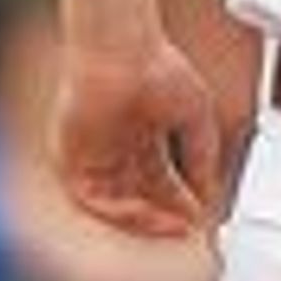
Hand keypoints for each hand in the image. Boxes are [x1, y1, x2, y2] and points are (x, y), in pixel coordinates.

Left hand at [54, 33, 224, 239]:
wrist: (122, 48)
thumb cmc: (158, 68)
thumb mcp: (196, 119)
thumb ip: (203, 159)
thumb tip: (210, 197)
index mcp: (142, 137)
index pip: (160, 184)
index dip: (180, 205)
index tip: (199, 221)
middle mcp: (116, 149)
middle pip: (140, 198)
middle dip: (164, 219)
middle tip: (187, 232)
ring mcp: (92, 154)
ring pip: (116, 204)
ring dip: (144, 221)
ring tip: (170, 226)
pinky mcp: (70, 157)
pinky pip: (91, 199)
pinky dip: (118, 211)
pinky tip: (144, 212)